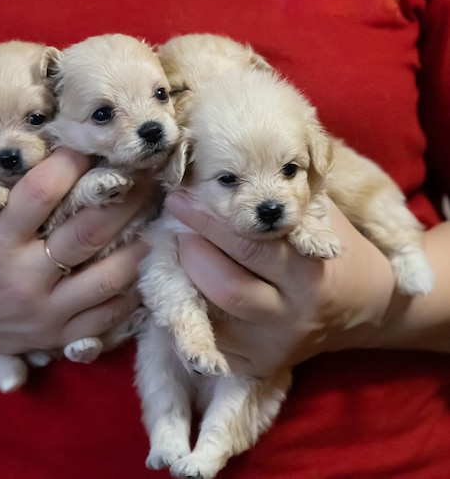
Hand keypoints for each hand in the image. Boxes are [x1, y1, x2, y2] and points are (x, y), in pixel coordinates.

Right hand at [0, 148, 150, 361]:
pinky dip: (132, 292)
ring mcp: (44, 311)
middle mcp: (23, 277)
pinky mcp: (56, 336)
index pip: (42, 192)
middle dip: (125, 198)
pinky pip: (107, 317)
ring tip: (158, 219)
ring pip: (109, 278)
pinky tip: (143, 267)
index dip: (73, 161)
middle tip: (148, 172)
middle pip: (89, 233)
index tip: (95, 139)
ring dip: (140, 245)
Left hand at [165, 190, 396, 377]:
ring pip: (212, 318)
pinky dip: (196, 312)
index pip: (249, 245)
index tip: (180, 199)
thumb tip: (223, 182)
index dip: (207, 220)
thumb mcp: (322, 218)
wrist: (368, 309)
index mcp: (310, 275)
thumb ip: (280, 204)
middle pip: (224, 286)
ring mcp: (273, 347)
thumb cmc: (337, 252)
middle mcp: (292, 317)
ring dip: (188, 281)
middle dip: (192, 252)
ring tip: (186, 255)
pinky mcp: (259, 366)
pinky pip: (213, 342)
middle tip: (180, 229)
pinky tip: (195, 288)